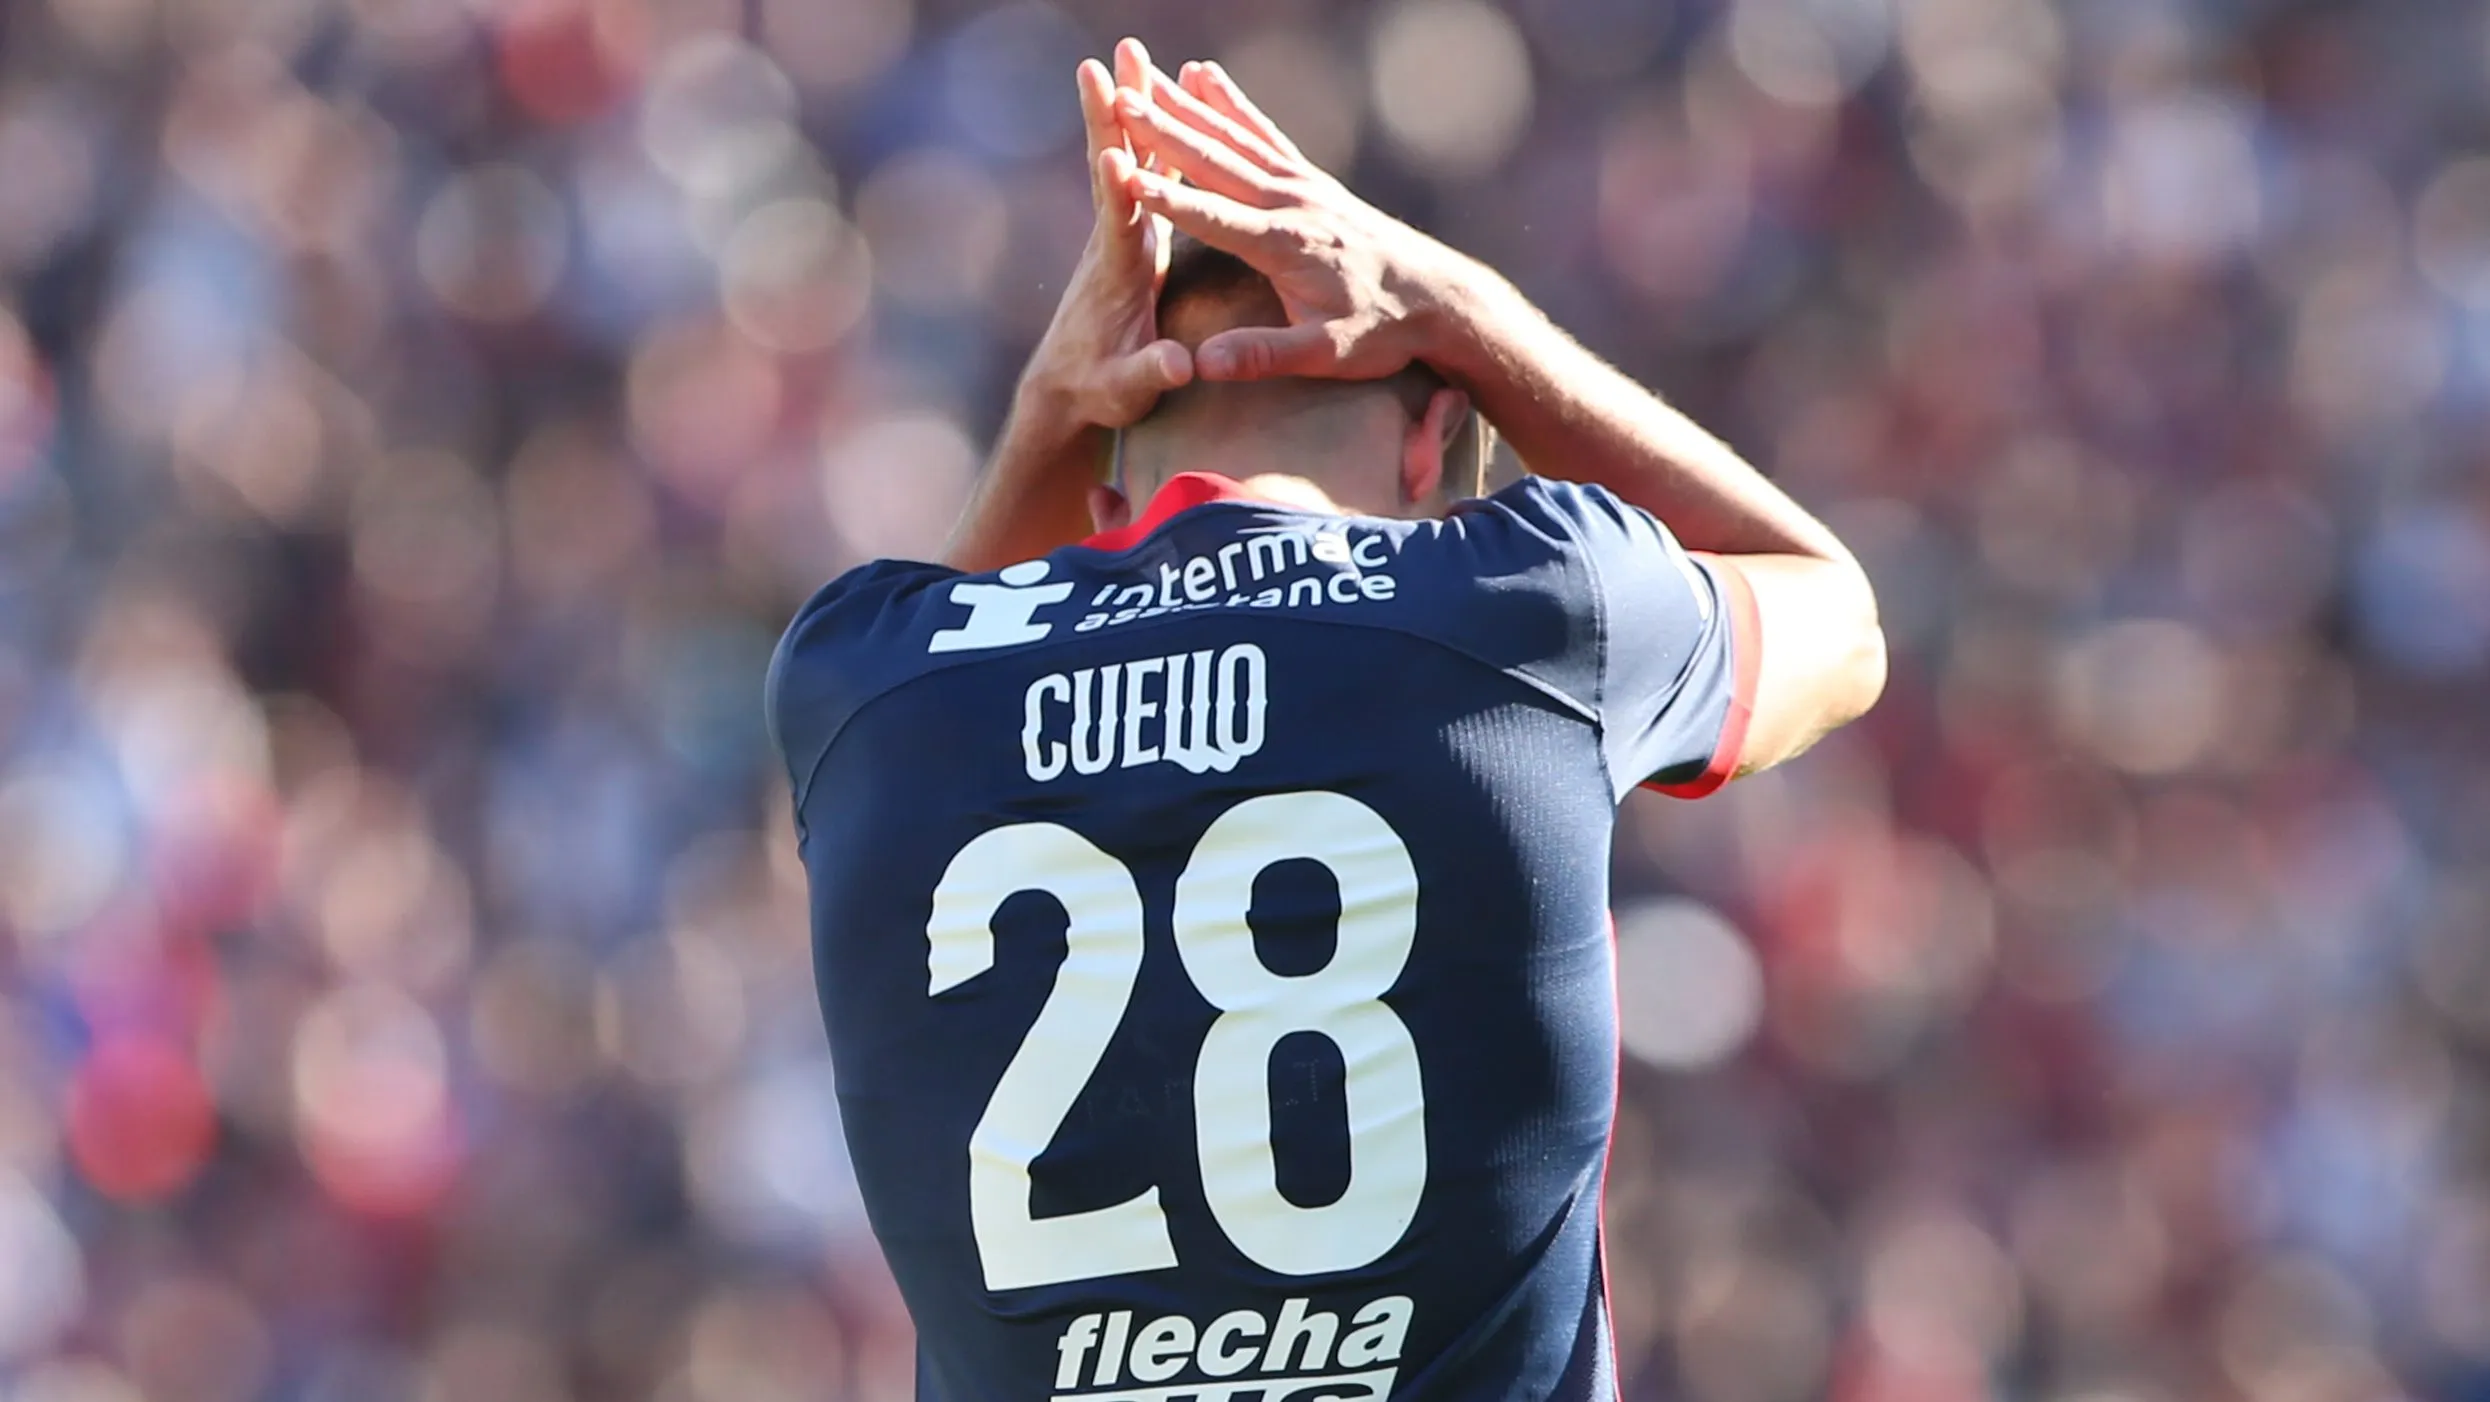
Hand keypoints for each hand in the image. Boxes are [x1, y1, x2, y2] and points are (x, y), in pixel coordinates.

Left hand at [1019, 39, 1192, 429]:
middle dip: (1115, 113)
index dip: (1117, 180)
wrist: (1068, 391)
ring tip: (1133, 55)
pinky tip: (1164, 102)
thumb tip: (1178, 365)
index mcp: (1118, 271)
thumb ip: (1151, 372)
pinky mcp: (1134, 235)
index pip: (1117, 216)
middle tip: (1111, 57)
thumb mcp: (1127, 390)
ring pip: (1129, 158)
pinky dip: (1153, 136)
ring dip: (1131, 107)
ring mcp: (1122, 234)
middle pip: (1115, 166)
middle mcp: (1114, 240)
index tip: (1113, 140)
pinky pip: (1145, 173)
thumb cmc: (1098, 392)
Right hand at [1107, 59, 1472, 383]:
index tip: (1122, 174)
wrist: (1436, 297)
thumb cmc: (1382, 332)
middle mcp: (1291, 204)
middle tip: (1119, 101)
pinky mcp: (1311, 179)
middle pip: (1216, 162)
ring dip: (1187, 108)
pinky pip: (1262, 133)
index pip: (1213, 218)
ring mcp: (1303, 185)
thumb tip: (1204, 364)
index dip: (1166, 198)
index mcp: (1286, 247)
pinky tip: (1205, 76)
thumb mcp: (1326, 356)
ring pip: (1234, 138)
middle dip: (1164, 133)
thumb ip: (1263, 355)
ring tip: (1145, 80)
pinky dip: (1230, 103)